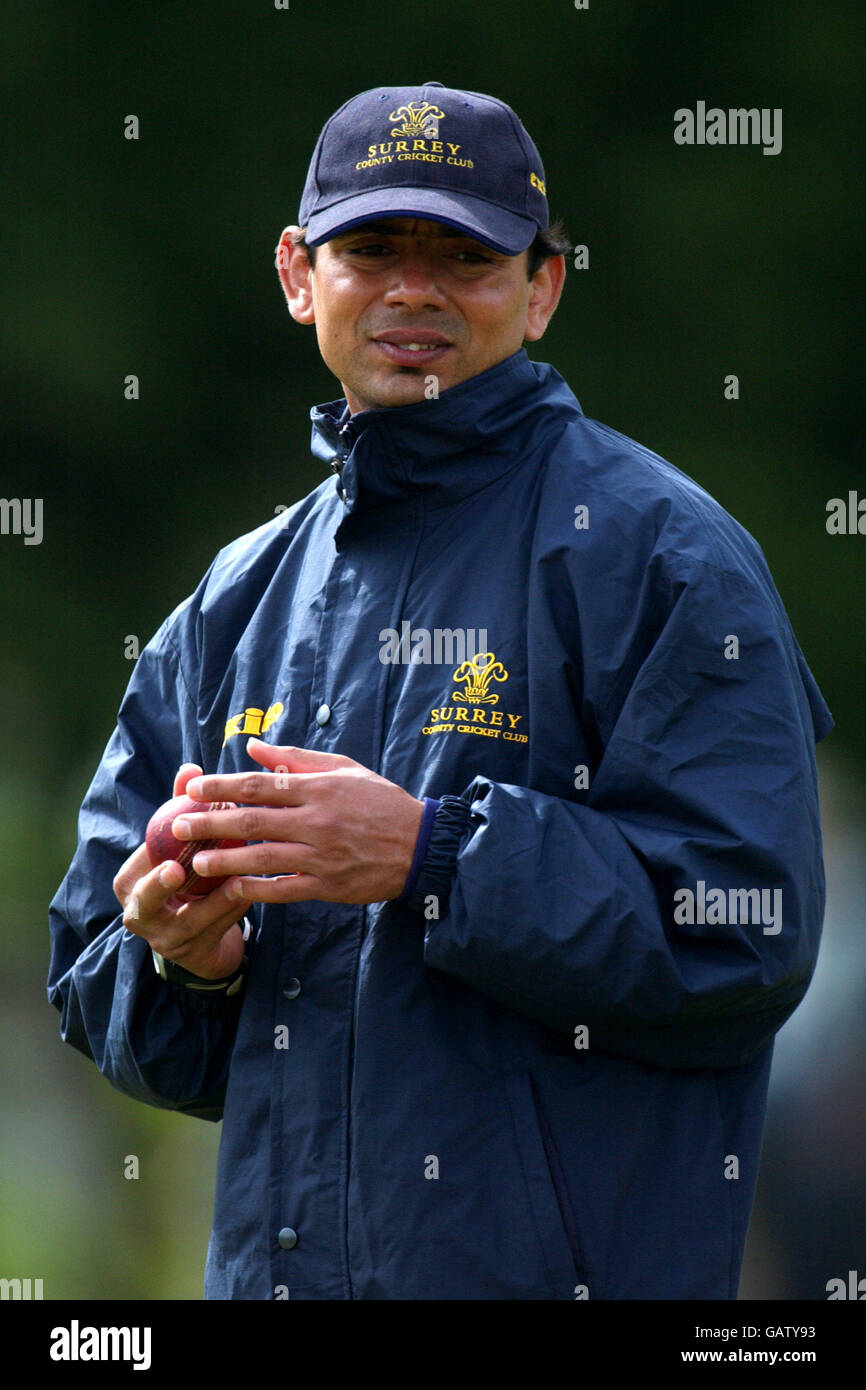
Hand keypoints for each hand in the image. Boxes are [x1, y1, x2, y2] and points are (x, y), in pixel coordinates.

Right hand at [112, 762, 252, 979]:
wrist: (198, 937)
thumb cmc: (185, 880)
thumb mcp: (177, 848)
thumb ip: (179, 808)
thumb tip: (190, 767)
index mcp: (130, 881)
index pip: (140, 859)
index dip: (156, 843)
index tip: (174, 828)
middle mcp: (137, 913)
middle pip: (145, 898)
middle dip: (159, 885)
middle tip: (176, 870)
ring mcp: (164, 938)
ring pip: (188, 918)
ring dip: (213, 899)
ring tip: (235, 879)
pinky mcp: (192, 953)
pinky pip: (215, 929)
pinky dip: (232, 911)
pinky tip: (252, 893)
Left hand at [173, 739, 424, 904]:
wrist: (421, 846)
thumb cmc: (381, 802)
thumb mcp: (345, 769)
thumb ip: (297, 758)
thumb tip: (254, 747)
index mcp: (319, 789)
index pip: (260, 785)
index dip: (222, 786)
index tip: (192, 787)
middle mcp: (316, 821)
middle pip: (253, 821)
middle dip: (211, 823)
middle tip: (178, 824)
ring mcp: (321, 856)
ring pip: (263, 858)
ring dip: (225, 860)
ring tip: (197, 860)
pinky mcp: (327, 885)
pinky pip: (284, 889)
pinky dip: (256, 890)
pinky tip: (232, 889)